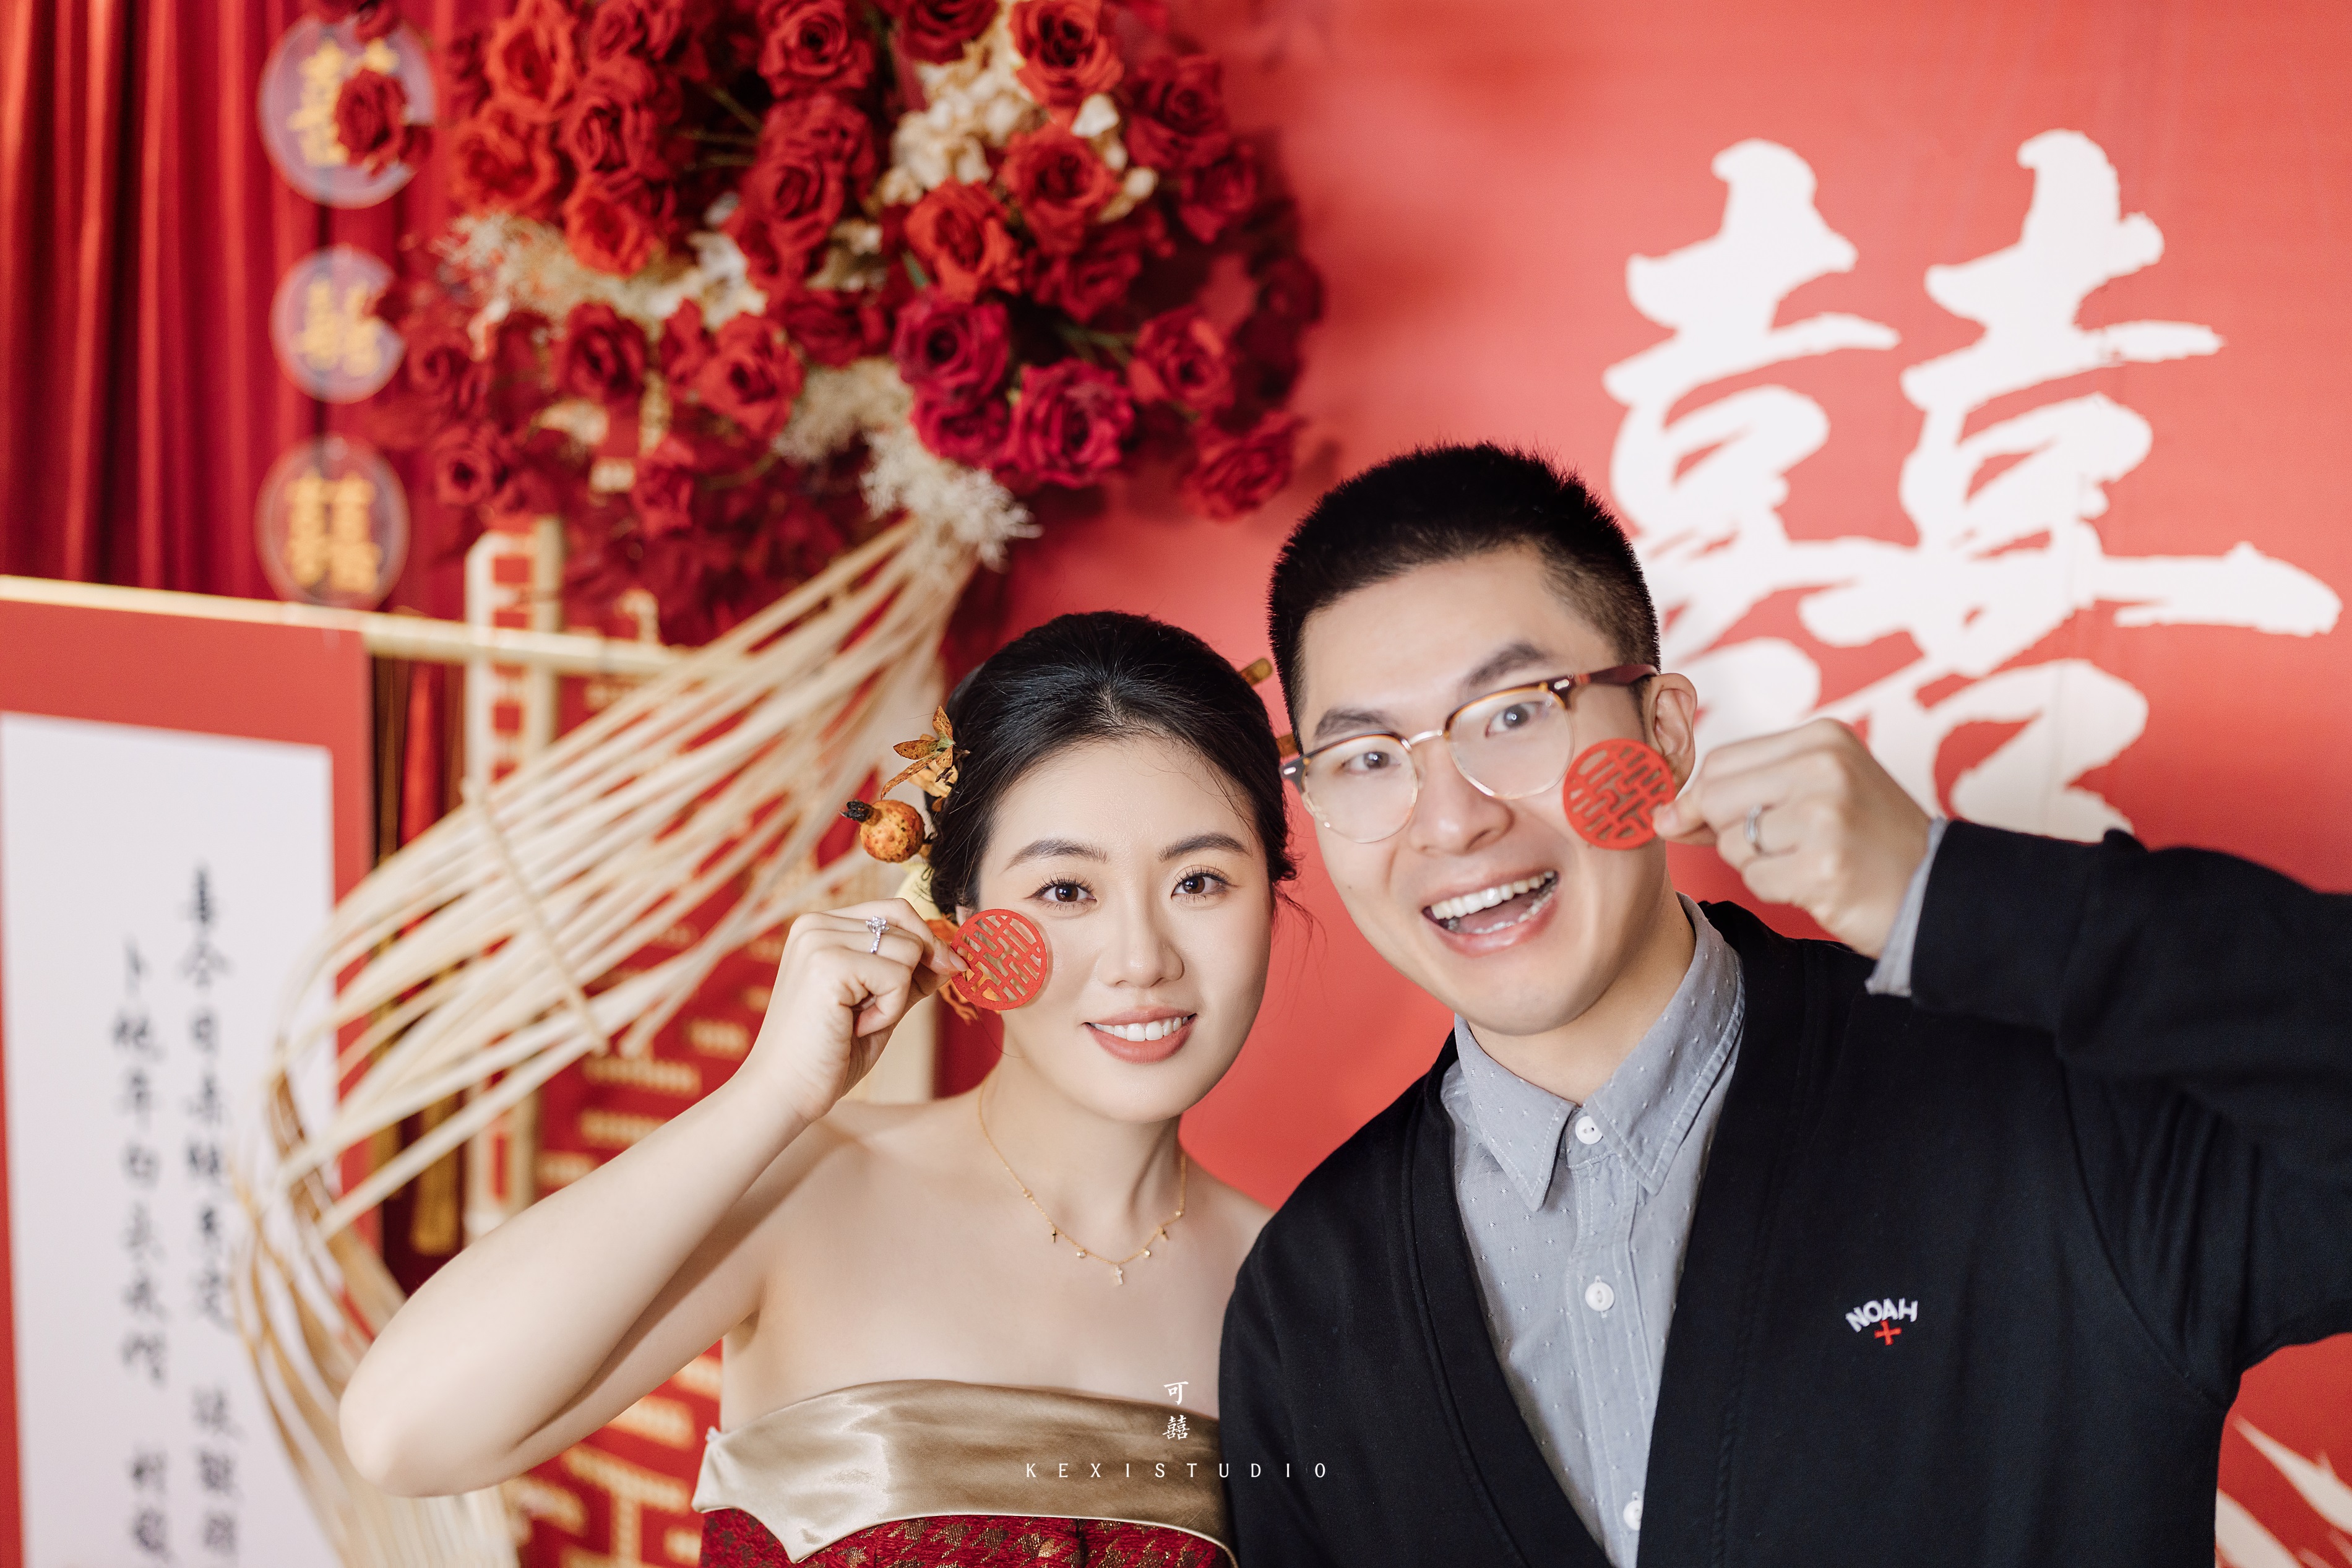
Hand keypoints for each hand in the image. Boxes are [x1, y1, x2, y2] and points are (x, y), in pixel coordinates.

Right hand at [741, 899, 963, 1125]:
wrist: (784, 1092)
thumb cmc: (828, 1053)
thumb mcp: (879, 1004)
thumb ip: (909, 975)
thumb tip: (951, 957)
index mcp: (821, 926)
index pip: (895, 911)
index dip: (927, 940)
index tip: (947, 969)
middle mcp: (816, 924)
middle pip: (906, 927)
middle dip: (913, 972)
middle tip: (875, 1012)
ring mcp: (819, 941)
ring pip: (908, 950)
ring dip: (896, 997)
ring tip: (857, 1021)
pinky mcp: (828, 964)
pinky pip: (898, 977)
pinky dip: (889, 1010)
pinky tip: (853, 1027)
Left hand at [1652, 719, 1931, 957]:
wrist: (1937, 890)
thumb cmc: (1868, 840)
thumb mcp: (1815, 792)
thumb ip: (1741, 791)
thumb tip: (1662, 814)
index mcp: (1822, 738)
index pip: (1722, 761)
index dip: (1703, 798)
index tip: (1708, 821)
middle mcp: (1824, 769)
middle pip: (1715, 797)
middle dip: (1729, 831)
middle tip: (1779, 845)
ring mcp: (1825, 817)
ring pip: (1731, 843)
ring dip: (1758, 864)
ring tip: (1807, 860)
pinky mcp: (1822, 867)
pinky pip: (1755, 880)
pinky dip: (1776, 889)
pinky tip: (1816, 882)